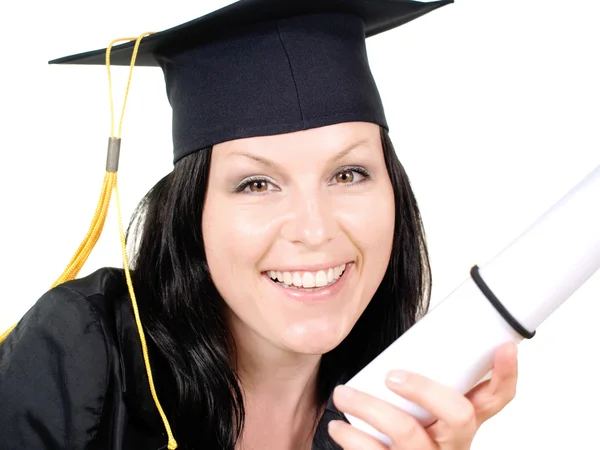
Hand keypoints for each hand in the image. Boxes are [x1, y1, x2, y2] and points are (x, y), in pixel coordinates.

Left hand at [328, 342, 517, 448]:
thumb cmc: (406, 433)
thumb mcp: (422, 412)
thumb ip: (420, 384)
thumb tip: (403, 336)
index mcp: (463, 424)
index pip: (496, 399)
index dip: (505, 375)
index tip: (504, 347)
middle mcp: (453, 445)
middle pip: (459, 416)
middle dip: (423, 389)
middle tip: (391, 376)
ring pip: (406, 432)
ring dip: (369, 407)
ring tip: (343, 393)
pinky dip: (352, 437)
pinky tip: (340, 427)